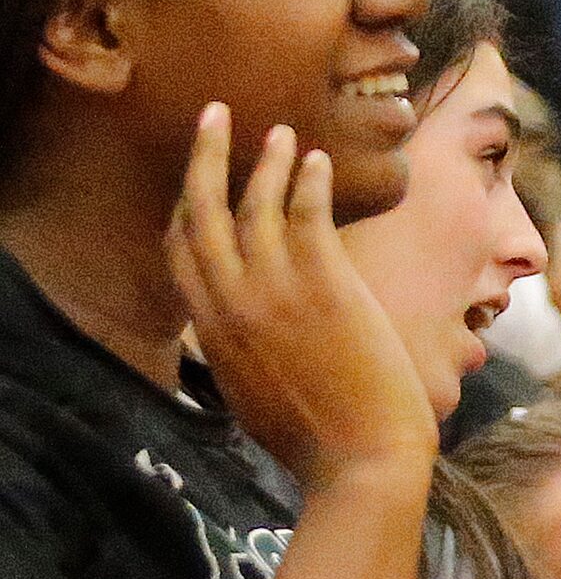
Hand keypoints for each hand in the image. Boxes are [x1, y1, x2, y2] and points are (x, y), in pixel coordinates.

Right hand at [165, 105, 435, 487]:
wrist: (361, 462)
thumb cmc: (316, 441)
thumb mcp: (251, 396)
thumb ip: (236, 354)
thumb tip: (238, 338)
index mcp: (210, 331)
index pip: (181, 251)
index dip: (186, 207)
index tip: (196, 179)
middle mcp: (232, 303)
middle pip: (203, 213)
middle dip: (205, 158)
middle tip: (213, 116)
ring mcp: (276, 292)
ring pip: (255, 205)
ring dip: (264, 160)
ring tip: (276, 131)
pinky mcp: (325, 286)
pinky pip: (307, 215)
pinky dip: (309, 182)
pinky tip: (316, 160)